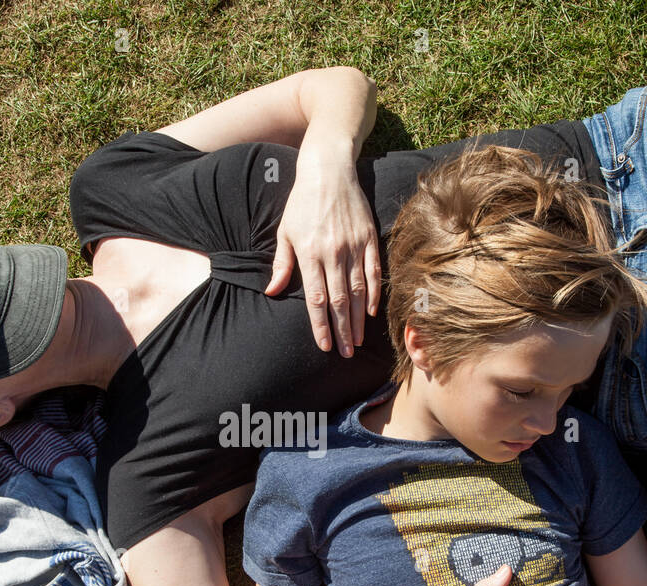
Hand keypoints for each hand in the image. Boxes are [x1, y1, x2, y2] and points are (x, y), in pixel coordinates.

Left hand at [265, 148, 380, 356]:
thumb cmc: (302, 203)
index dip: (320, 325)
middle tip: (345, 353)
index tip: (324, 345)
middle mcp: (333, 252)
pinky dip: (374, 293)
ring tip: (358, 340)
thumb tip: (272, 292)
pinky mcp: (369, 237)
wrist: (328, 171)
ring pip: (358, 290)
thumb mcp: (285, 232)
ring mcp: (353, 245)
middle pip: (339, 300)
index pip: (316, 298)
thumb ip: (282, 265)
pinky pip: (373, 271)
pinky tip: (372, 312)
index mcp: (310, 253)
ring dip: (358, 318)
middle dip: (342, 330)